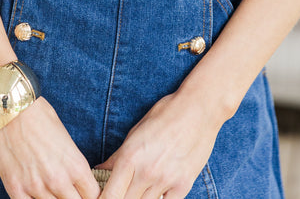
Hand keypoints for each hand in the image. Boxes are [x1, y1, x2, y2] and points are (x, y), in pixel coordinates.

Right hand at [0, 96, 100, 198]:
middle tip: (66, 192)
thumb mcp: (64, 137)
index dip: (89, 195)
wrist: (10, 108)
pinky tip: (32, 193)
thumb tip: (74, 179)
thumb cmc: (38, 115)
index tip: (84, 192)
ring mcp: (36, 187)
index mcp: (75, 165)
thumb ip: (71, 162)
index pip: (93, 195)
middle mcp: (58, 180)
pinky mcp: (16, 190)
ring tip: (48, 189)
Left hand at [97, 90, 222, 198]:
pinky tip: (159, 189)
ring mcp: (166, 181)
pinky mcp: (183, 185)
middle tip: (124, 188)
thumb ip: (118, 156)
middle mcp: (146, 172)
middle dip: (121, 197)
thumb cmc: (165, 114)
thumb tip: (101, 171)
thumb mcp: (136, 131)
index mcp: (130, 157)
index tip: (104, 196)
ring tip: (141, 186)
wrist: (198, 109)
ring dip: (140, 198)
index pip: (110, 195)